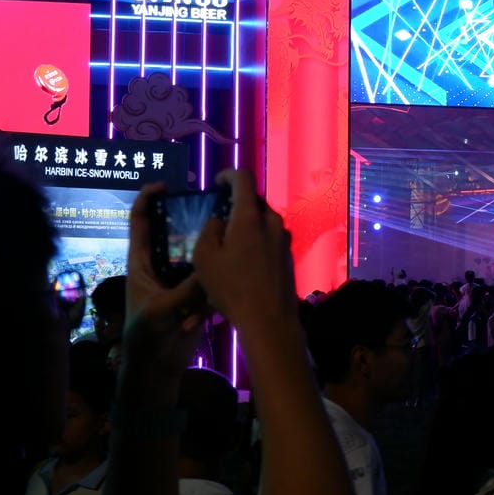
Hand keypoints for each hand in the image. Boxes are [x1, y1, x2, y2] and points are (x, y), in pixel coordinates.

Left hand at [122, 181, 210, 377]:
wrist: (157, 367)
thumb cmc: (146, 336)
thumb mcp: (161, 310)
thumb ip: (185, 289)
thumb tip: (209, 268)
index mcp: (140, 262)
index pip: (139, 221)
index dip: (147, 199)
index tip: (164, 185)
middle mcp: (160, 264)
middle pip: (174, 230)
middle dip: (190, 219)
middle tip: (212, 207)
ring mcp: (178, 277)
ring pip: (196, 252)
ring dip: (208, 250)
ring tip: (226, 242)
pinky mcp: (194, 293)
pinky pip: (209, 277)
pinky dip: (217, 278)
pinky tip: (226, 280)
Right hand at [191, 168, 297, 330]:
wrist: (268, 319)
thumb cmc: (232, 287)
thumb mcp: (205, 258)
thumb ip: (209, 230)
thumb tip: (219, 220)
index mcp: (251, 216)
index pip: (243, 178)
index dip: (228, 175)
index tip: (216, 183)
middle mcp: (272, 221)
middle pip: (254, 201)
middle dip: (236, 203)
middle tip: (219, 217)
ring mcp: (283, 239)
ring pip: (263, 220)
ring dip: (246, 224)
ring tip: (229, 242)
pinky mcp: (288, 255)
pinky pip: (269, 238)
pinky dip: (256, 240)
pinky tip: (243, 260)